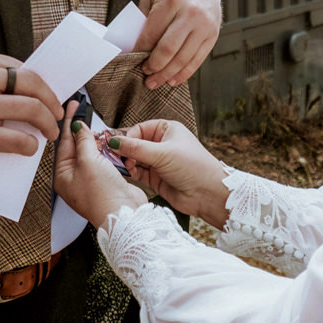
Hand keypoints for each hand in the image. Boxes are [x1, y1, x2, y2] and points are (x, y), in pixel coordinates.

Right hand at [0, 50, 63, 167]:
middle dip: (52, 101)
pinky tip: (30, 147)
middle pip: (34, 84)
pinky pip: (19, 139)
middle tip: (56, 113)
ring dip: (48, 123)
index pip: (24, 68)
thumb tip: (30, 92)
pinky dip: (31, 145)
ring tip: (49, 132)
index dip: (42, 84)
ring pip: (32, 109)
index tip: (48, 96)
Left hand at [55, 101, 147, 226]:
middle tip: (83, 112)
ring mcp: (91, 181)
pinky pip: (104, 161)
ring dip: (97, 141)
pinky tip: (110, 143)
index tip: (72, 107)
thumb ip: (83, 141)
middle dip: (82, 131)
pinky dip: (108, 151)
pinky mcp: (106, 182)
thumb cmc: (102, 196)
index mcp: (62, 176)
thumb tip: (79, 127)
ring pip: (92, 153)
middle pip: (76, 147)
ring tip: (98, 128)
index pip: (63, 143)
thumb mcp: (88, 161)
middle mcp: (74, 179)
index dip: (68, 123)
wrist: (124, 216)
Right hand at [107, 119, 229, 228]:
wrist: (207, 193)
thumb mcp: (162, 153)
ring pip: (135, 159)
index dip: (128, 136)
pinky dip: (132, 173)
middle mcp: (162, 145)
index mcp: (167, 130)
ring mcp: (159, 162)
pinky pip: (139, 173)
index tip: (118, 145)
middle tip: (118, 158)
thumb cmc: (193, 166)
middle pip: (136, 144)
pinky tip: (130, 173)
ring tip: (126, 167)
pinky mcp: (156, 178)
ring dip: (128, 163)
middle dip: (126, 151)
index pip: (140, 129)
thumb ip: (136, 148)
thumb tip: (115, 142)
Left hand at [135, 0, 220, 88]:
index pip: (151, 34)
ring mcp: (204, 25)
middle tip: (145, 75)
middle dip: (154, 66)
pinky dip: (184, 73)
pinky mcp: (213, 34)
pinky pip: (197, 60)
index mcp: (171, 1)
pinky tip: (173, 80)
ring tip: (155, 82)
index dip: (139, 51)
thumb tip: (133, 49)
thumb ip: (144, 20)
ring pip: (184, 58)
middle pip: (168, 49)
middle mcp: (190, 13)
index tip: (131, 60)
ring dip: (167, 74)